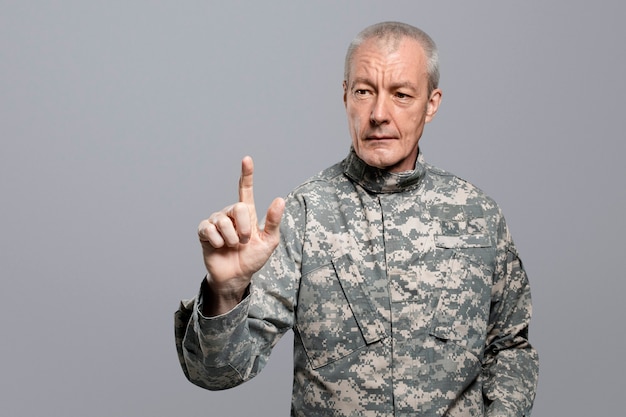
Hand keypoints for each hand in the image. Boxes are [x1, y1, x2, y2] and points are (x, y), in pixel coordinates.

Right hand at [197, 156, 284, 314]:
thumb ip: (273, 221)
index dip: (246, 174)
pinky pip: (209, 230)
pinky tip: (219, 246)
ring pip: (223, 221)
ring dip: (231, 238)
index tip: (247, 159)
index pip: (245, 189)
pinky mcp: (204, 232)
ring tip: (232, 246)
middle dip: (244, 227)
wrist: (236, 276)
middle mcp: (230, 213)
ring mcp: (216, 221)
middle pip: (237, 207)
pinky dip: (218, 241)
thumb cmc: (253, 258)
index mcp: (246, 213)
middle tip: (244, 241)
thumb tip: (280, 200)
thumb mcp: (269, 241)